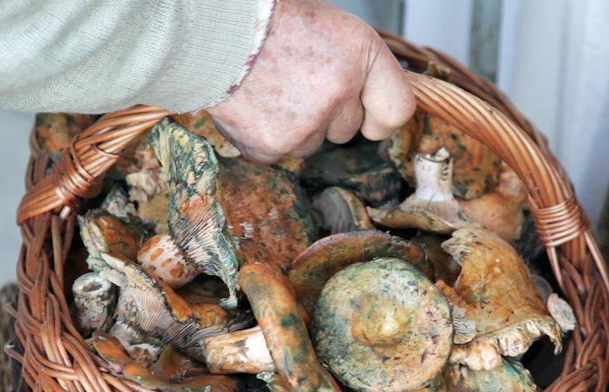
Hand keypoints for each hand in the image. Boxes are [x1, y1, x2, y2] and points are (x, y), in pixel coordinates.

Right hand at [207, 0, 415, 163]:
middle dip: (327, 114)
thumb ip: (359, 69)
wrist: (212, 28)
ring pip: (310, 144)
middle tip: (294, 81)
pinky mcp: (271, 146)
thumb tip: (376, 110)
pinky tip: (250, 105)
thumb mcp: (332, 29)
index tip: (370, 118)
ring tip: (268, 88)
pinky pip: (277, 153)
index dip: (380, 116)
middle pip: (348, 130)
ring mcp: (305, 124)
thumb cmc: (272, 20)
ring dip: (294, 126)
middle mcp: (339, 91)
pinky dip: (263, 136)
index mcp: (362, 55)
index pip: (396, 111)